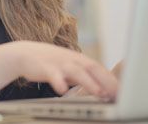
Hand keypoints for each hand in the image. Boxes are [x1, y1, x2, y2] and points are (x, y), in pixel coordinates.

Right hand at [2, 41, 117, 99]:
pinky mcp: (45, 68)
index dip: (111, 79)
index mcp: (80, 60)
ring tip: (98, 92)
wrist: (25, 54)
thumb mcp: (71, 68)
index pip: (100, 69)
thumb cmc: (52, 64)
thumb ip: (85, 77)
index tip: (121, 91)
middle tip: (116, 93)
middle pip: (93, 68)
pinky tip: (62, 90)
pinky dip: (59, 82)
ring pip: (77, 72)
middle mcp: (72, 60)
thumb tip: (104, 88)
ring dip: (88, 82)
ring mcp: (59, 63)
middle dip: (105, 81)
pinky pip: (53, 75)